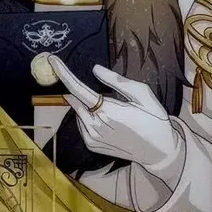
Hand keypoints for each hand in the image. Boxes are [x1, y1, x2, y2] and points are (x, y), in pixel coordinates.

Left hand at [49, 56, 184, 180]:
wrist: (159, 152)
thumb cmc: (154, 119)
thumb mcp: (143, 94)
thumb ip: (116, 81)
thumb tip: (94, 69)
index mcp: (108, 111)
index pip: (78, 89)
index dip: (64, 74)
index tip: (52, 60)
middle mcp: (96, 126)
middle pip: (75, 99)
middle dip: (80, 90)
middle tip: (103, 93)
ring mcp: (92, 139)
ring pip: (78, 112)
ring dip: (86, 105)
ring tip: (112, 110)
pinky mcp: (92, 146)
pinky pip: (82, 124)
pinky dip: (88, 117)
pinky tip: (107, 120)